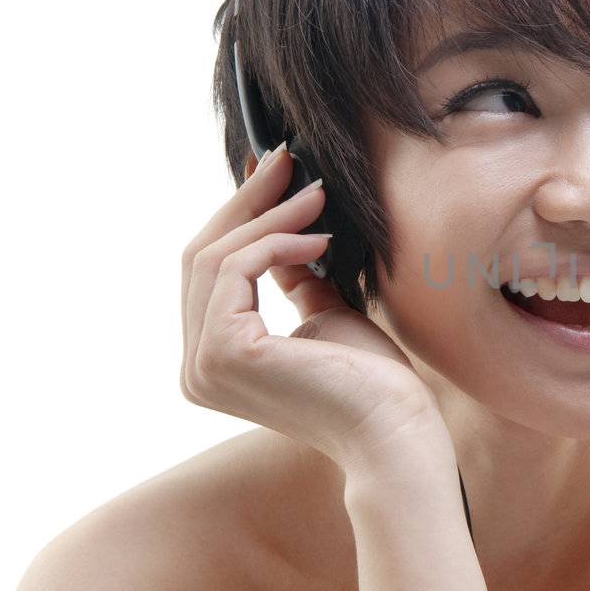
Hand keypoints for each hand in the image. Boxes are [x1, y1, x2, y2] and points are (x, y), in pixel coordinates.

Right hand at [179, 144, 447, 475]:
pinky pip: (237, 269)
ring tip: (318, 196)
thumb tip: (281, 226)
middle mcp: (193, 369)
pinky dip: (278, 242)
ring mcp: (201, 365)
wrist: (396, 431)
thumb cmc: (373, 382)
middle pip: (201, 258)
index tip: (277, 173)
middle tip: (287, 160)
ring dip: (270, 217)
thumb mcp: (324, 313)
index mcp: (210, 363)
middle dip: (248, 203)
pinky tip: (320, 239)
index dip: (240, 217)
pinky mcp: (223, 353)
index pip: (209, 273)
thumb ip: (291, 276)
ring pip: (216, 258)